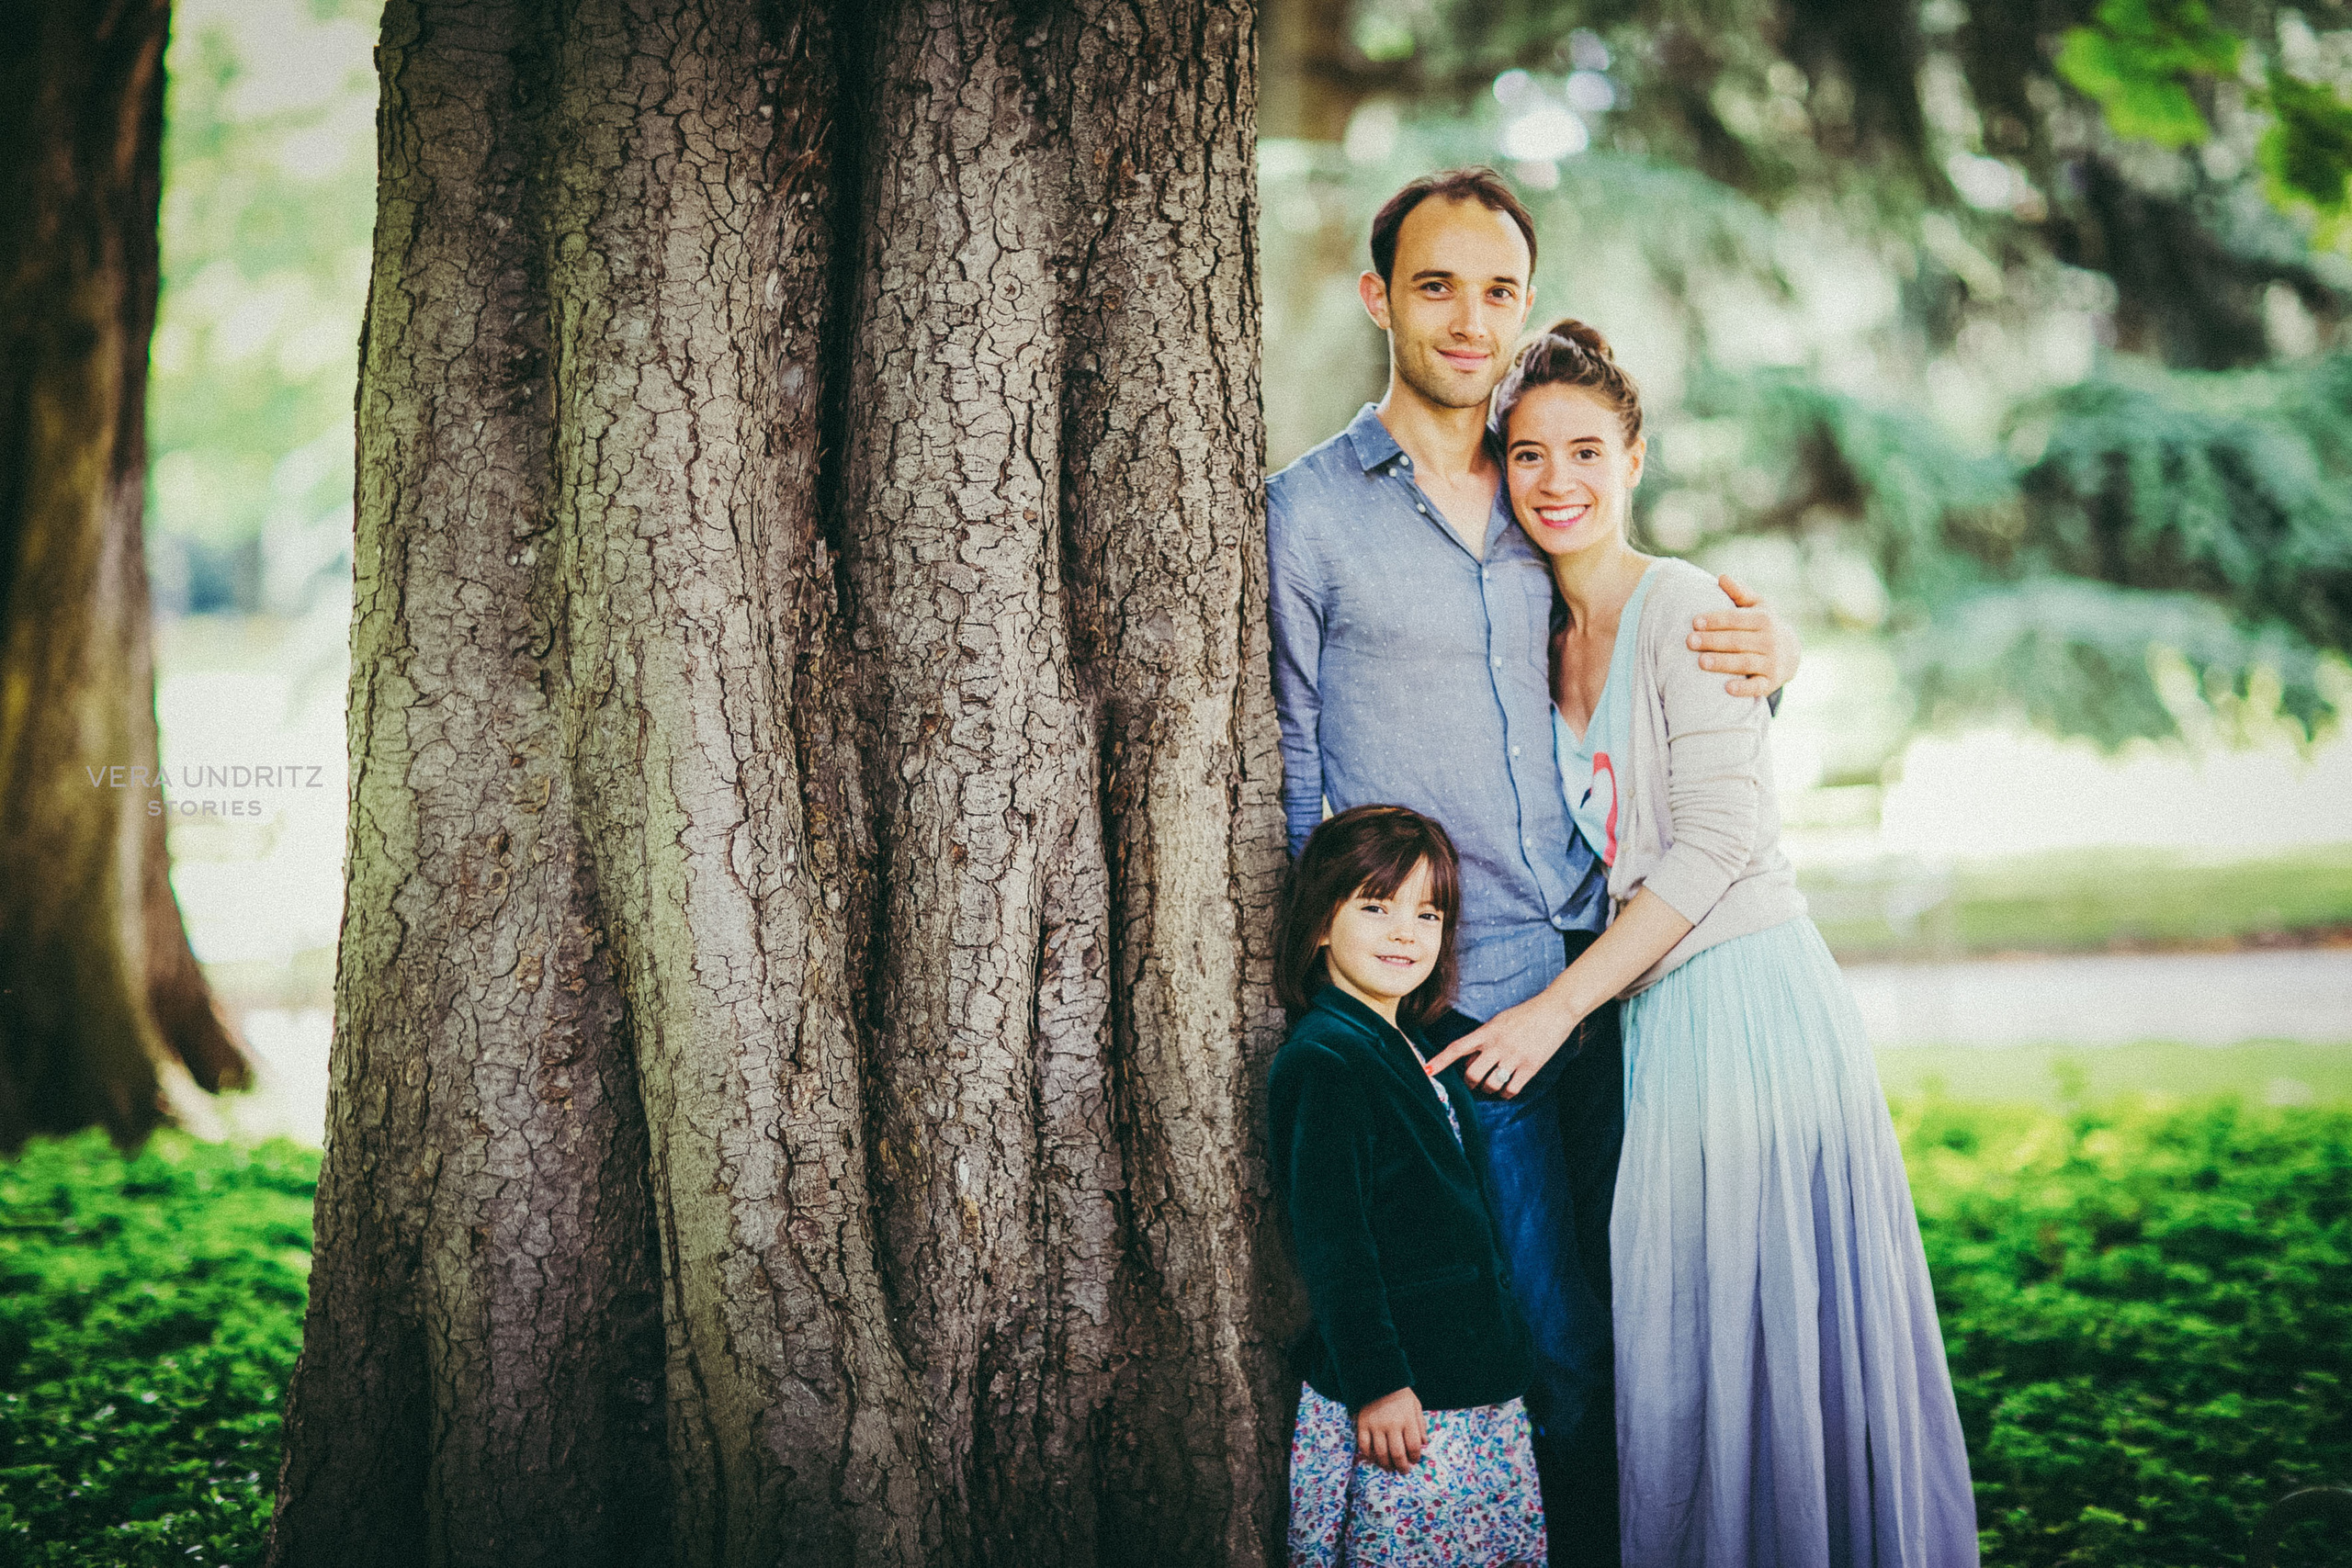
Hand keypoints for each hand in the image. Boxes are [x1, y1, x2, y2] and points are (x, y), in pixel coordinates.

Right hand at [1356, 1386, 1426, 1472]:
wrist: (1377, 1378)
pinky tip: (1374, 1458)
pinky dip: (1369, 1456)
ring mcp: (1376, 1426)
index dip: (1416, 1457)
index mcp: (1407, 1420)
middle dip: (1402, 1467)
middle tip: (1403, 1471)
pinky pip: (1364, 1446)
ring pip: (1381, 1453)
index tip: (1415, 1460)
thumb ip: (1421, 1424)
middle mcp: (1392, 1425)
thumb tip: (1425, 1443)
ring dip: (1386, 1465)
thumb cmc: (1399, 1393)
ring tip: (1389, 1468)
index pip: (1414, 1446)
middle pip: (1398, 1454)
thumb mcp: (1415, 1405)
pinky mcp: (1363, 1425)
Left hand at [1421, 993, 1579, 1098]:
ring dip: (1488, 1089)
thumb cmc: (1525, 1014)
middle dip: (1469, 1083)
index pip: (1457, 1048)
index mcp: (1487, 1032)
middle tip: (1474, 1082)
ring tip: (1493, 1083)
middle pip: (1472, 1075)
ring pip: (1489, 1085)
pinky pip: (1510, 1090)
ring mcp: (1514, 1057)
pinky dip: (1505, 1093)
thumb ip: (1483, 1039)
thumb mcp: (1499, 1021)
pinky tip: (1507, 1088)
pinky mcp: (1530, 1067)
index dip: (1440, 1061)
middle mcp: (1497, 1045)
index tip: (1427, 1071)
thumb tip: (1470, 1060)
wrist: (1555, 1010)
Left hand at [1688, 573, 1801, 697]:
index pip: (1736, 619)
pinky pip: (1757, 687)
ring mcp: (1771, 662)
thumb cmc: (1764, 625)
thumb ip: (1739, 593)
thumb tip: (1721, 577)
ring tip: (1701, 662)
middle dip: (1713, 641)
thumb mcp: (1757, 606)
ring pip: (1744, 662)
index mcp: (1764, 619)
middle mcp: (1769, 640)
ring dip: (1723, 663)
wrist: (1791, 652)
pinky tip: (1727, 689)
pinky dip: (1744, 689)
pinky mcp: (1771, 682)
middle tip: (1690, 641)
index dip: (1716, 620)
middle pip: (1737, 640)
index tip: (1695, 622)